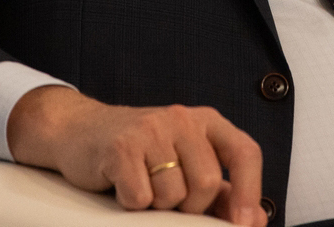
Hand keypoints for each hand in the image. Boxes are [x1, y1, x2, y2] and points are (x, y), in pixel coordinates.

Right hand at [7, 85, 265, 225]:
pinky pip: (140, 198)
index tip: (245, 224)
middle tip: (167, 198)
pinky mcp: (121, 146)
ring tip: (144, 186)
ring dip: (157, 206)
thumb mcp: (184, 161)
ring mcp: (151, 129)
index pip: (244, 153)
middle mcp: (182, 118)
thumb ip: (219, 190)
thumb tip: (254, 220)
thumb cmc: (140, 153)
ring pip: (172, 194)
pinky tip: (123, 185)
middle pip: (206, 183)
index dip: (249, 192)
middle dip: (189, 206)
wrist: (79, 131)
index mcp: (206, 121)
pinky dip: (131, 203)